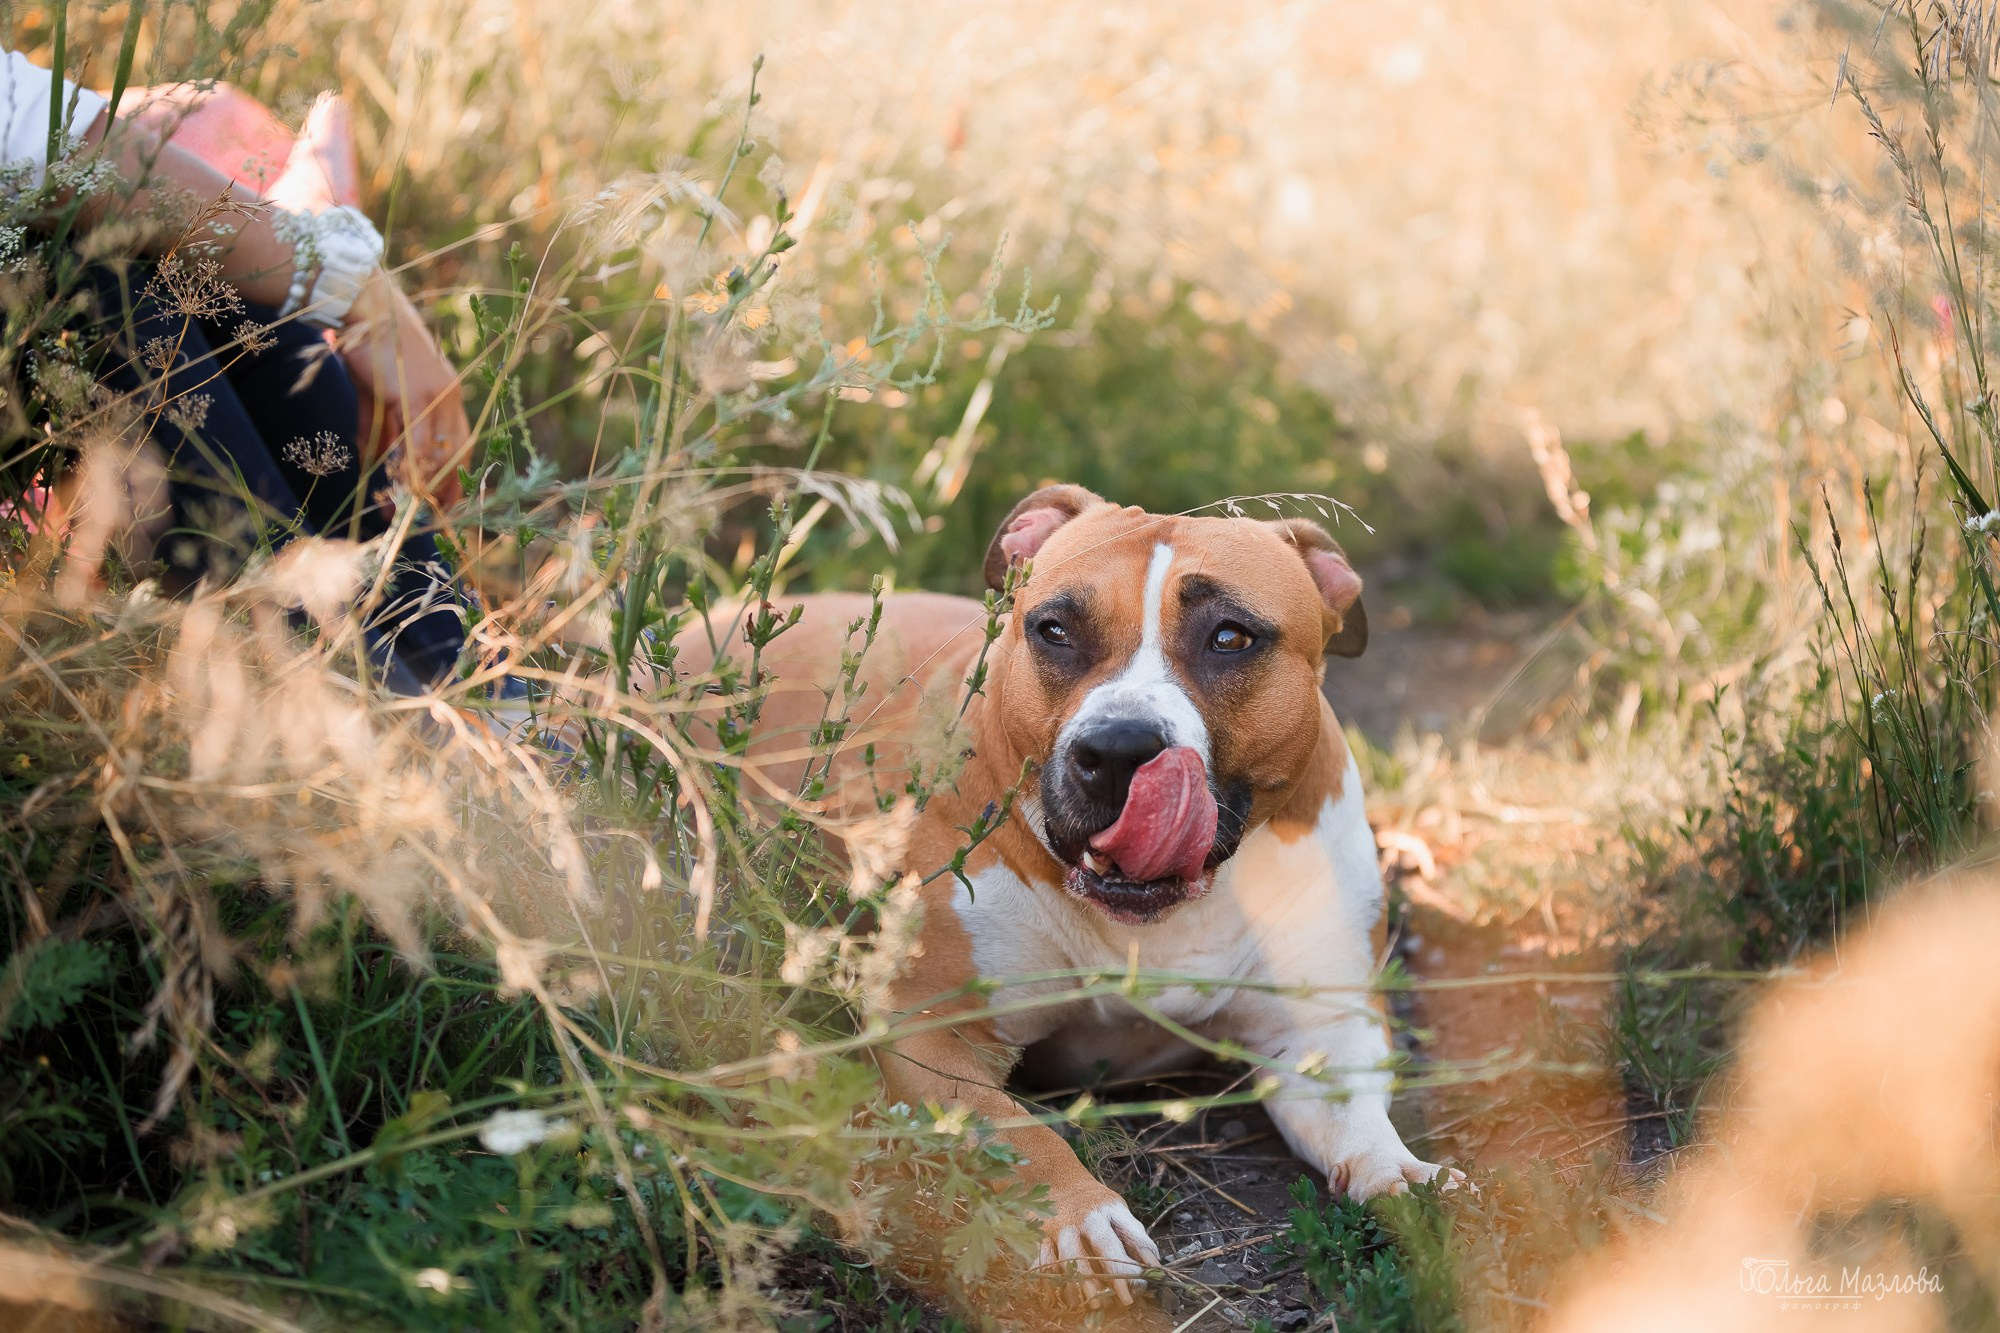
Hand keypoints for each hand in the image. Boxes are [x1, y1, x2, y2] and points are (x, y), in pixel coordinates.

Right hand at [338, 268, 469, 506]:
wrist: (364, 310)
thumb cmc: (371, 348)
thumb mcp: (377, 397)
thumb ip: (379, 432)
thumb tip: (371, 465)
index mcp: (448, 396)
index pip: (459, 444)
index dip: (454, 476)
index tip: (447, 503)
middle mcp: (449, 398)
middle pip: (455, 453)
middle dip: (446, 489)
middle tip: (435, 517)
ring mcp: (434, 397)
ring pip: (434, 451)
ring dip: (421, 485)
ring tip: (406, 509)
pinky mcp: (412, 395)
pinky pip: (414, 440)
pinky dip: (408, 466)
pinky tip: (400, 486)